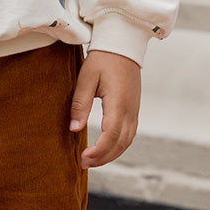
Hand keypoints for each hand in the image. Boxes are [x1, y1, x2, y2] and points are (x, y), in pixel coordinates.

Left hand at [69, 49, 140, 167]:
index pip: (111, 136)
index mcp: (119, 103)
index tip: (83, 158)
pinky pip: (129, 134)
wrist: (123, 44)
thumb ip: (80, 104)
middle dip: (103, 158)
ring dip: (111, 154)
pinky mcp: (134, 109)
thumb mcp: (86, 78)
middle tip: (84, 164)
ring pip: (127, 142)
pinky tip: (106, 148)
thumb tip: (74, 129)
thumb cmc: (103, 59)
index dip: (98, 152)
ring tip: (93, 160)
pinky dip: (118, 145)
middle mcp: (131, 111)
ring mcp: (135, 110)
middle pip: (121, 144)